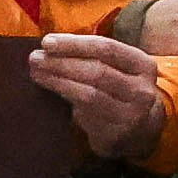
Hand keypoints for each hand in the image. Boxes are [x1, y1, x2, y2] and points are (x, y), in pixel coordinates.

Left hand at [25, 29, 174, 161]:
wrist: (142, 131)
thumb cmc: (121, 90)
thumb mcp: (119, 69)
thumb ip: (92, 57)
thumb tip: (50, 47)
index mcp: (142, 65)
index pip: (106, 48)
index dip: (74, 44)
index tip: (47, 42)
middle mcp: (141, 90)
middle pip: (96, 71)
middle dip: (61, 63)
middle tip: (35, 59)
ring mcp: (131, 115)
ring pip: (89, 95)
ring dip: (58, 82)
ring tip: (38, 74)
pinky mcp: (115, 135)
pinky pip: (85, 116)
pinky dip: (66, 102)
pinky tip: (52, 93)